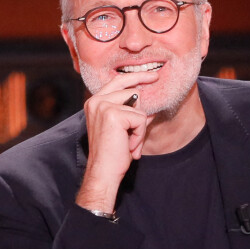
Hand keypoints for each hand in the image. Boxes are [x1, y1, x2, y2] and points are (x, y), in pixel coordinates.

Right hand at [76, 71, 157, 212]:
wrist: (103, 172)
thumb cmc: (112, 153)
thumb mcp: (123, 130)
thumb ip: (132, 114)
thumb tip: (150, 108)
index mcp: (95, 102)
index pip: (117, 81)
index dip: (136, 77)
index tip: (153, 75)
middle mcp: (96, 101)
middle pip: (130, 88)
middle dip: (142, 103)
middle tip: (155, 82)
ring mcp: (104, 106)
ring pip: (138, 107)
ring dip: (139, 128)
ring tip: (130, 143)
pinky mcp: (113, 114)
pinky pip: (140, 119)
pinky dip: (139, 134)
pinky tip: (129, 146)